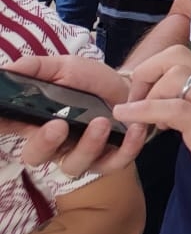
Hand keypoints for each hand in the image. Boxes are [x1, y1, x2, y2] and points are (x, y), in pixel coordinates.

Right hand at [7, 55, 141, 175]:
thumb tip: (8, 68)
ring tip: (102, 122)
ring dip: (88, 145)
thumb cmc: (89, 81)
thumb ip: (37, 69)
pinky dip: (126, 149)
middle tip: (58, 126)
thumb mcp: (65, 68)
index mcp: (35, 122)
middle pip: (35, 156)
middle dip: (44, 143)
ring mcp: (80, 154)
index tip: (3, 118)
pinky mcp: (109, 159)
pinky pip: (114, 163)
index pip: (8, 127)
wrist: (129, 86)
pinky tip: (134, 129)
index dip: (1, 125)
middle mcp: (53, 144)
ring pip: (74, 165)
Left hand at [113, 45, 190, 214]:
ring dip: (144, 93)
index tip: (147, 98)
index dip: (160, 75)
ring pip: (170, 73)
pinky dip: (141, 110)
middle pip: (175, 55)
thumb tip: (181, 119)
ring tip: (137, 117)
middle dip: (147, 72)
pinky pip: (166, 106)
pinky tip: (127, 117)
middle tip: (136, 100)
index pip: (187, 63)